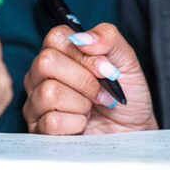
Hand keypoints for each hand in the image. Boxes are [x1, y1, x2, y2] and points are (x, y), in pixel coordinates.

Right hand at [23, 23, 157, 134]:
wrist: (133, 132)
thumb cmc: (126, 96)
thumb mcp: (127, 61)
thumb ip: (108, 38)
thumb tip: (83, 37)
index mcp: (61, 53)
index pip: (55, 37)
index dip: (83, 53)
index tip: (104, 69)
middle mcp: (42, 74)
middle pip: (46, 62)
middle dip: (84, 80)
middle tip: (100, 92)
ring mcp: (36, 102)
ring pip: (48, 92)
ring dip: (82, 103)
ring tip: (91, 108)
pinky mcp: (39, 129)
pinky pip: (51, 121)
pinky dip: (76, 123)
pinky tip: (82, 124)